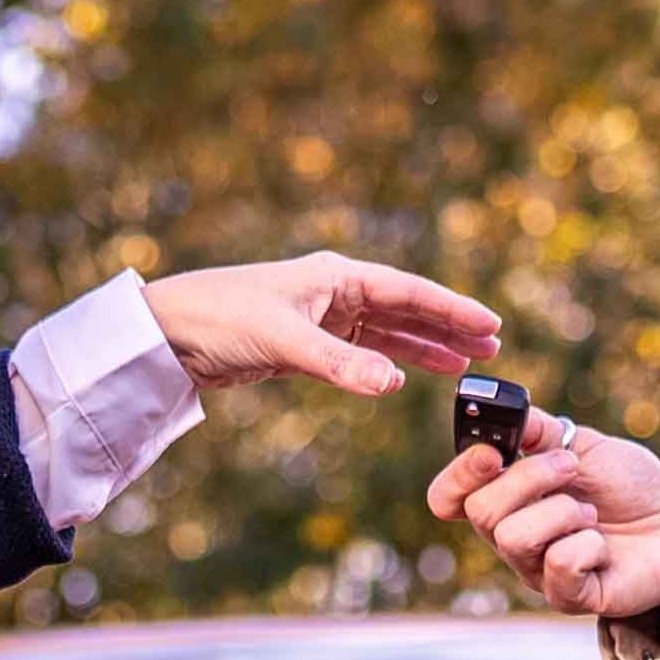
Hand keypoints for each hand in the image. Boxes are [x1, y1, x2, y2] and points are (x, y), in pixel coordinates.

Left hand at [141, 253, 499, 397]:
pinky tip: (406, 375)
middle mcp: (333, 290)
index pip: (408, 290)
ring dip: (423, 346)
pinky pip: (360, 351)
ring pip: (385, 331)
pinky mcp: (304, 343)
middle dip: (447, 327)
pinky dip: (386, 362)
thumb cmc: (220, 318)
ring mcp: (320, 317)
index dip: (451, 308)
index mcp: (335, 275)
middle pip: (404, 308)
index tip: (490, 324)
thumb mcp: (284, 341)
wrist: (168, 334)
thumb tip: (394, 384)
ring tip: (464, 364)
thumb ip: (341, 365)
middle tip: (491, 347)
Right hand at [427, 410, 659, 621]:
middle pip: (481, 512)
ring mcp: (538, 570)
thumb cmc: (628, 487)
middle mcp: (512, 536)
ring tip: (591, 514)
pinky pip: (558, 565)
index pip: (448, 496)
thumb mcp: (584, 446)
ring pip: (513, 538)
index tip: (492, 454)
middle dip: (531, 478)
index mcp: (507, 497)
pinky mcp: (569, 596)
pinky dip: (587, 544)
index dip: (458, 476)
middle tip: (573, 469)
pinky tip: (602, 546)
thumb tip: (506, 415)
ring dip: (562, 511)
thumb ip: (540, 432)